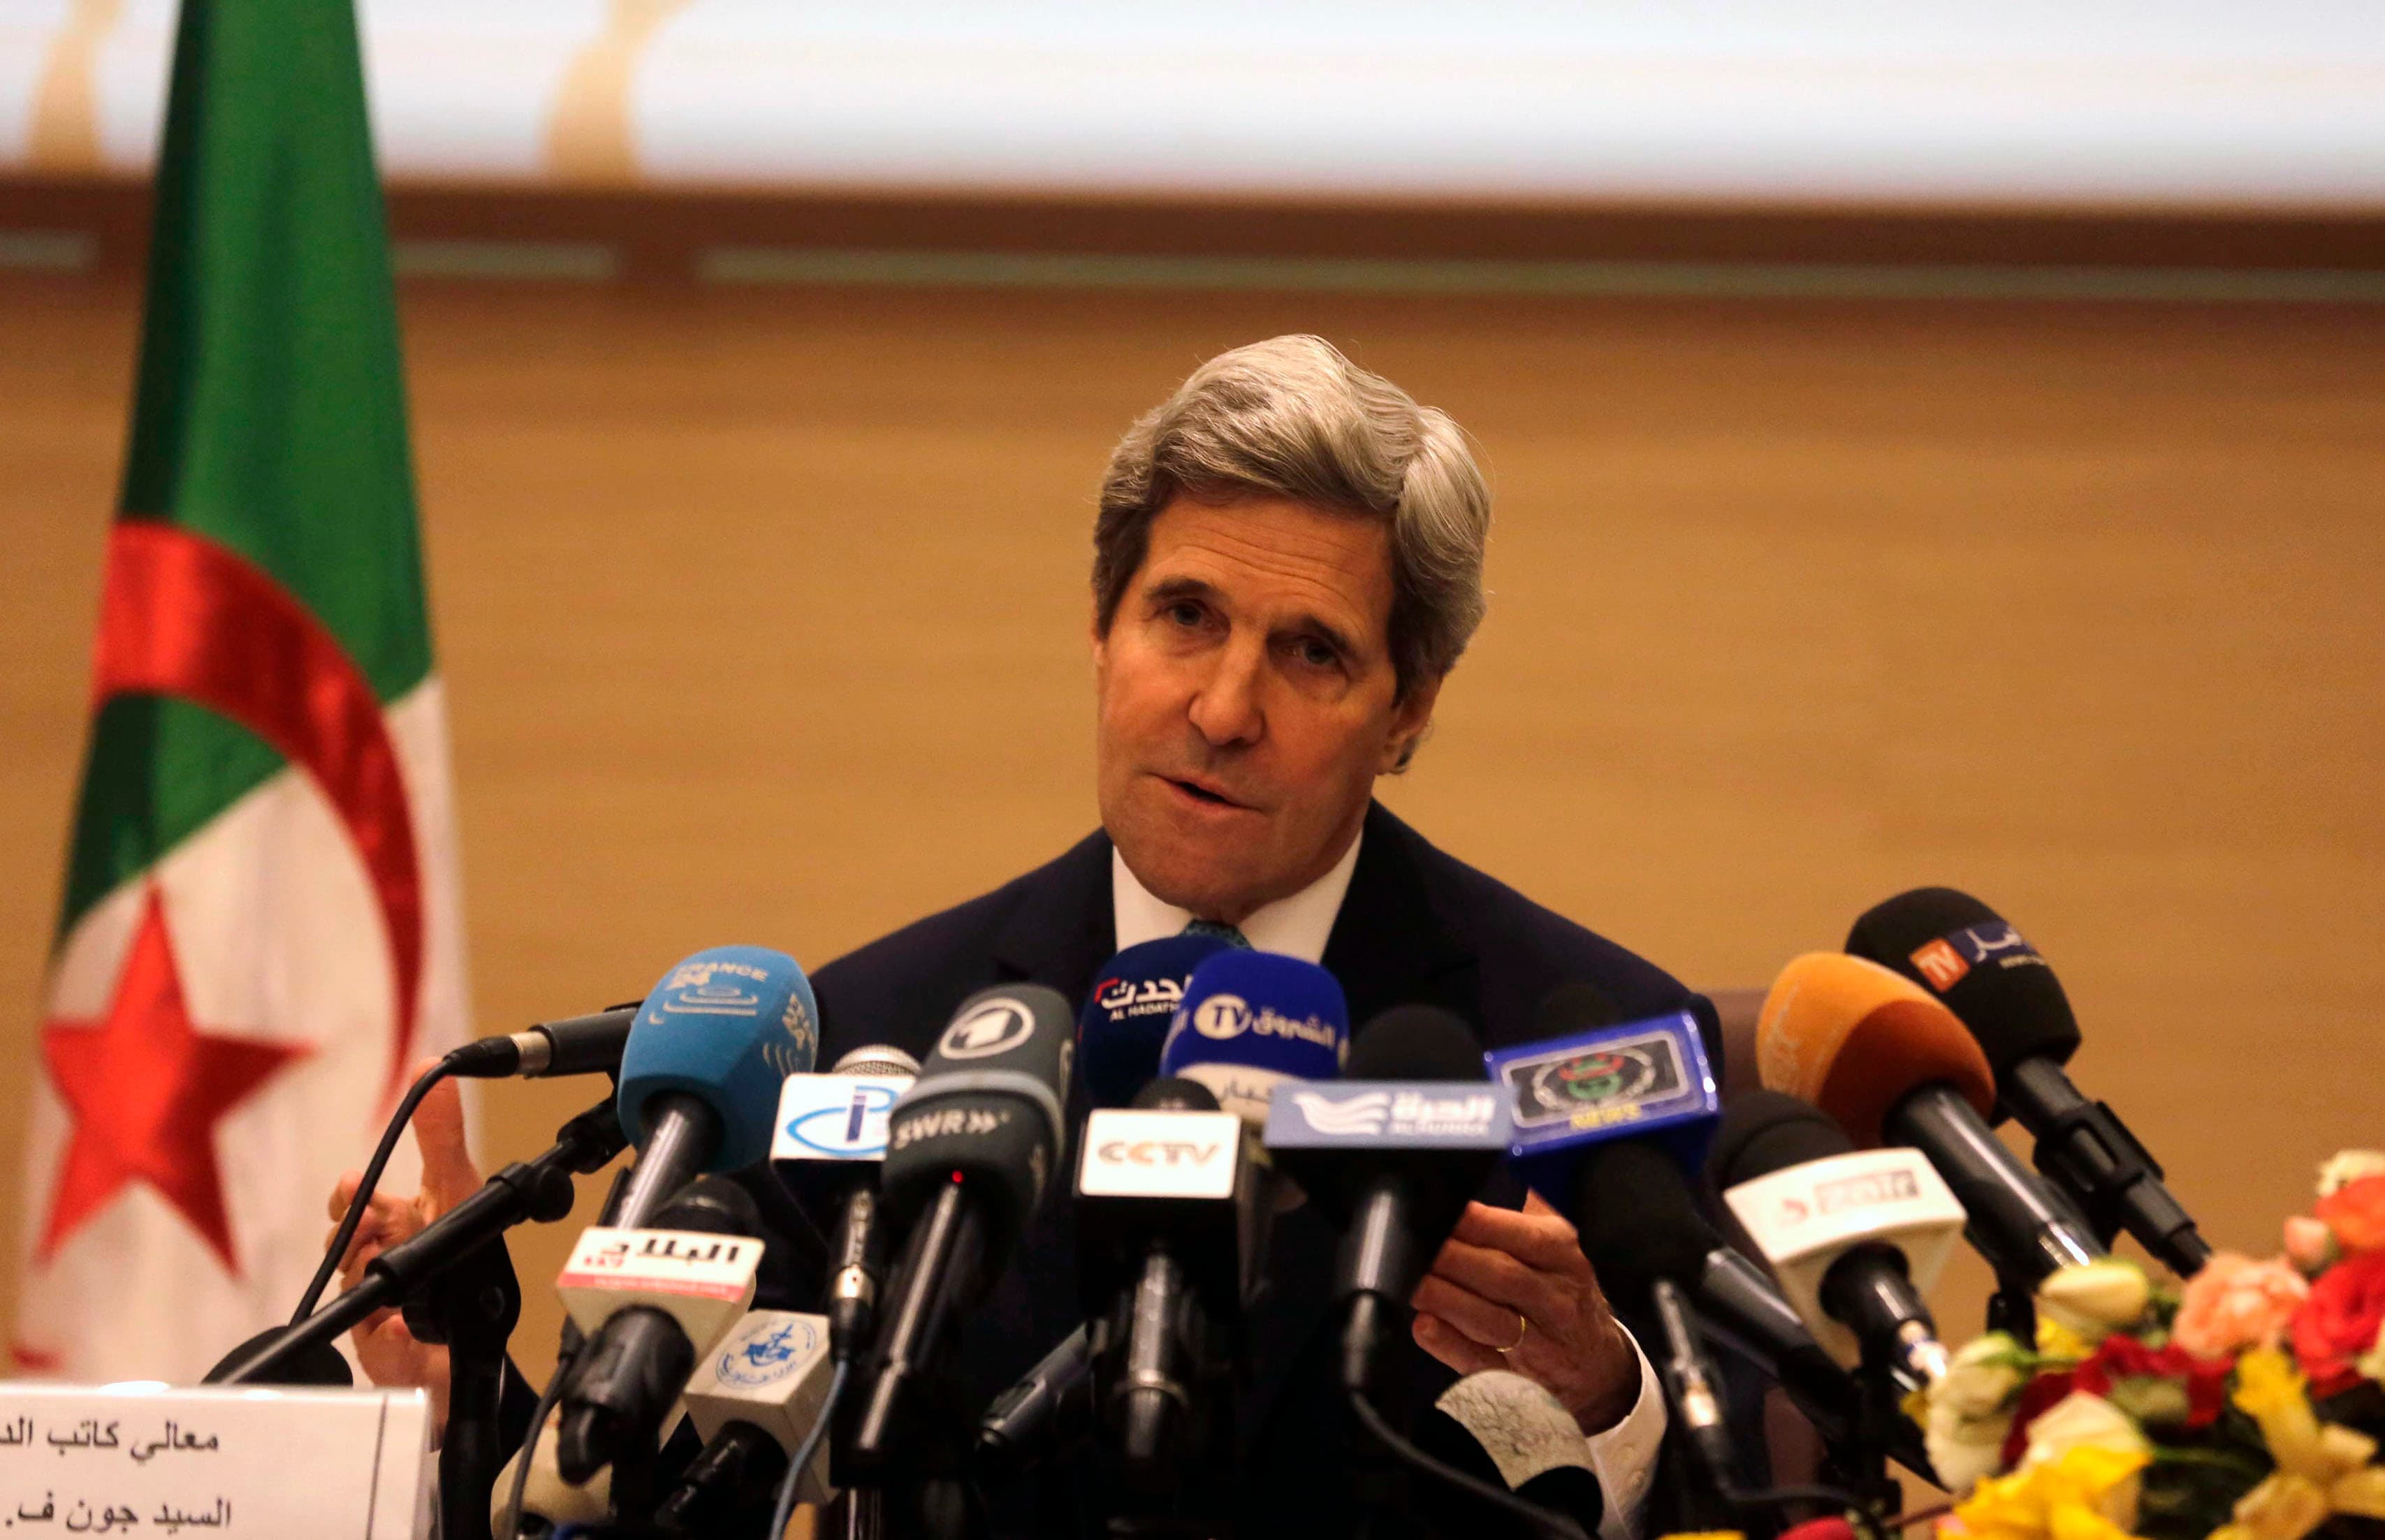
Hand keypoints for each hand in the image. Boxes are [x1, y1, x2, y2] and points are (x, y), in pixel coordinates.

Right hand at [324, 1062, 481, 1431]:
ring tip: (388, 1266)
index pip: (353, 1205)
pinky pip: (379, 1350)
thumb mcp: (459, 1189)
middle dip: (353, 1237)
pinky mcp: (386, 1356)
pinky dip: (388, 1341)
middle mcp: (379, 1265)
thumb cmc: (462, 1263)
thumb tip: (431, 1068)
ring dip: (370, 1281)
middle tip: (369, 1229)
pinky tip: (399, 1331)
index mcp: (394, 1227)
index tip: (353, 1186)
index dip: (349, 1197)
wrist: (473, 1344)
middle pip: (346, 1247)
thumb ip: (442, 1134)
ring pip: (356, 1292)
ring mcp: (378, 1311)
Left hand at [1409, 1191, 1641, 1434]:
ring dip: (1447, 1300)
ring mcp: (1540, 1343)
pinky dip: (1451, 1346)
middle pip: (1502, 1276)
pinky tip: (1425, 1327)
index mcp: (1562, 1254)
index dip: (1476, 1224)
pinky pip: (1483, 1364)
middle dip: (1454, 1260)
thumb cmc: (1565, 1290)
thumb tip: (1506, 1161)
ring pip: (1492, 1321)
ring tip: (1413, 1283)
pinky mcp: (1520, 1379)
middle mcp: (1555, 1298)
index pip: (1519, 1235)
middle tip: (1415, 1246)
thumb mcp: (1560, 1243)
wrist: (1598, 1363)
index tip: (1441, 1213)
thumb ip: (1531, 1207)